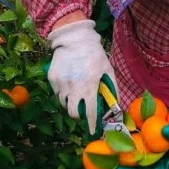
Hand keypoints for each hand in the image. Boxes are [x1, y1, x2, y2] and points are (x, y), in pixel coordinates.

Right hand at [47, 19, 116, 133]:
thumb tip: (116, 104)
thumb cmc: (94, 55)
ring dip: (70, 103)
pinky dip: (62, 92)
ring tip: (75, 93)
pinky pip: (57, 92)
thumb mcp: (107, 70)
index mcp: (89, 87)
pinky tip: (68, 82)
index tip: (92, 130)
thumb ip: (112, 88)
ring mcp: (61, 83)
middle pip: (73, 113)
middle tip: (82, 110)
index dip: (92, 123)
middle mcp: (73, 88)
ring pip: (63, 103)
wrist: (75, 38)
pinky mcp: (52, 78)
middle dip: (78, 115)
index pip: (90, 112)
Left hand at [115, 122, 168, 168]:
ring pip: (148, 143)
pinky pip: (158, 130)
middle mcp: (168, 156)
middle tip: (111, 146)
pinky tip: (142, 115)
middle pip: (143, 157)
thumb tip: (162, 128)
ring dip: (136, 137)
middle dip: (128, 153)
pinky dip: (151, 124)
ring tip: (120, 129)